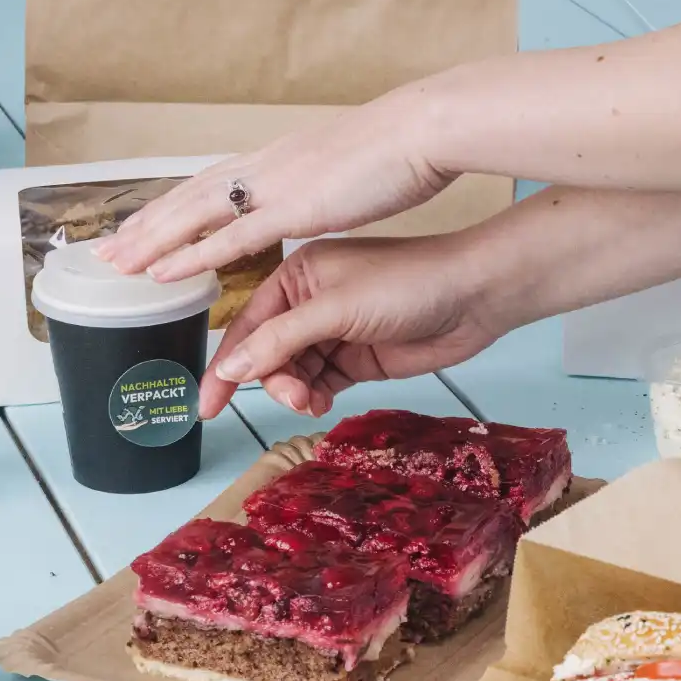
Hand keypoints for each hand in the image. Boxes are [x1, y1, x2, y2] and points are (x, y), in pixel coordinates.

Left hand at [95, 87, 453, 281]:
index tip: (139, 227)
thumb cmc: (390, 153)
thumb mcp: (336, 171)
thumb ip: (309, 186)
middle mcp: (260, 171)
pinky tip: (161, 271)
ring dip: (151, 241)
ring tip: (114, 263)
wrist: (419, 132)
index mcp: (271, 163)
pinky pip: (230, 237)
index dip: (169, 208)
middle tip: (104, 250)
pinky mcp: (292, 208)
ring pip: (194, 216)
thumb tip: (303, 198)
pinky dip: (191, 254)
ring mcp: (272, 188)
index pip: (206, 186)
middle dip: (143, 226)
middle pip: (187, 199)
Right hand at [199, 235, 500, 419]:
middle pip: (267, 354)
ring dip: (295, 392)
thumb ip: (280, 340)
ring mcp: (332, 331)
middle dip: (272, 381)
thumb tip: (229, 370)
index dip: (225, 366)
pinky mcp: (356, 357)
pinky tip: (324, 402)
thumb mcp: (335, 309)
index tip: (207, 404)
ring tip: (312, 402)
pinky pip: (320, 382)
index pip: (247, 325)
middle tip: (292, 399)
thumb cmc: (405, 284)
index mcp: (294, 276)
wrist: (473, 297)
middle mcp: (307, 302)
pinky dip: (317, 396)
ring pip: (292, 373)